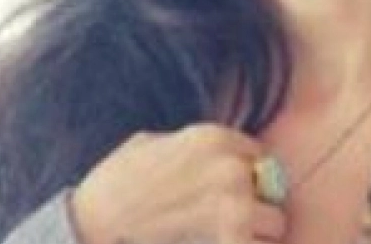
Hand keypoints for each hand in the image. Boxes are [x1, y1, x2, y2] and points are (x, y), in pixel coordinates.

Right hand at [69, 123, 287, 243]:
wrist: (96, 222)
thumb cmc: (117, 183)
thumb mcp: (152, 143)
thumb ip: (190, 147)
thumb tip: (210, 157)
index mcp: (214, 138)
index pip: (258, 155)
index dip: (246, 174)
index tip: (230, 190)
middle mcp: (232, 167)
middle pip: (272, 189)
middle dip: (255, 204)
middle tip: (230, 219)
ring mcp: (235, 206)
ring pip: (275, 223)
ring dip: (256, 233)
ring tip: (228, 237)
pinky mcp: (232, 240)